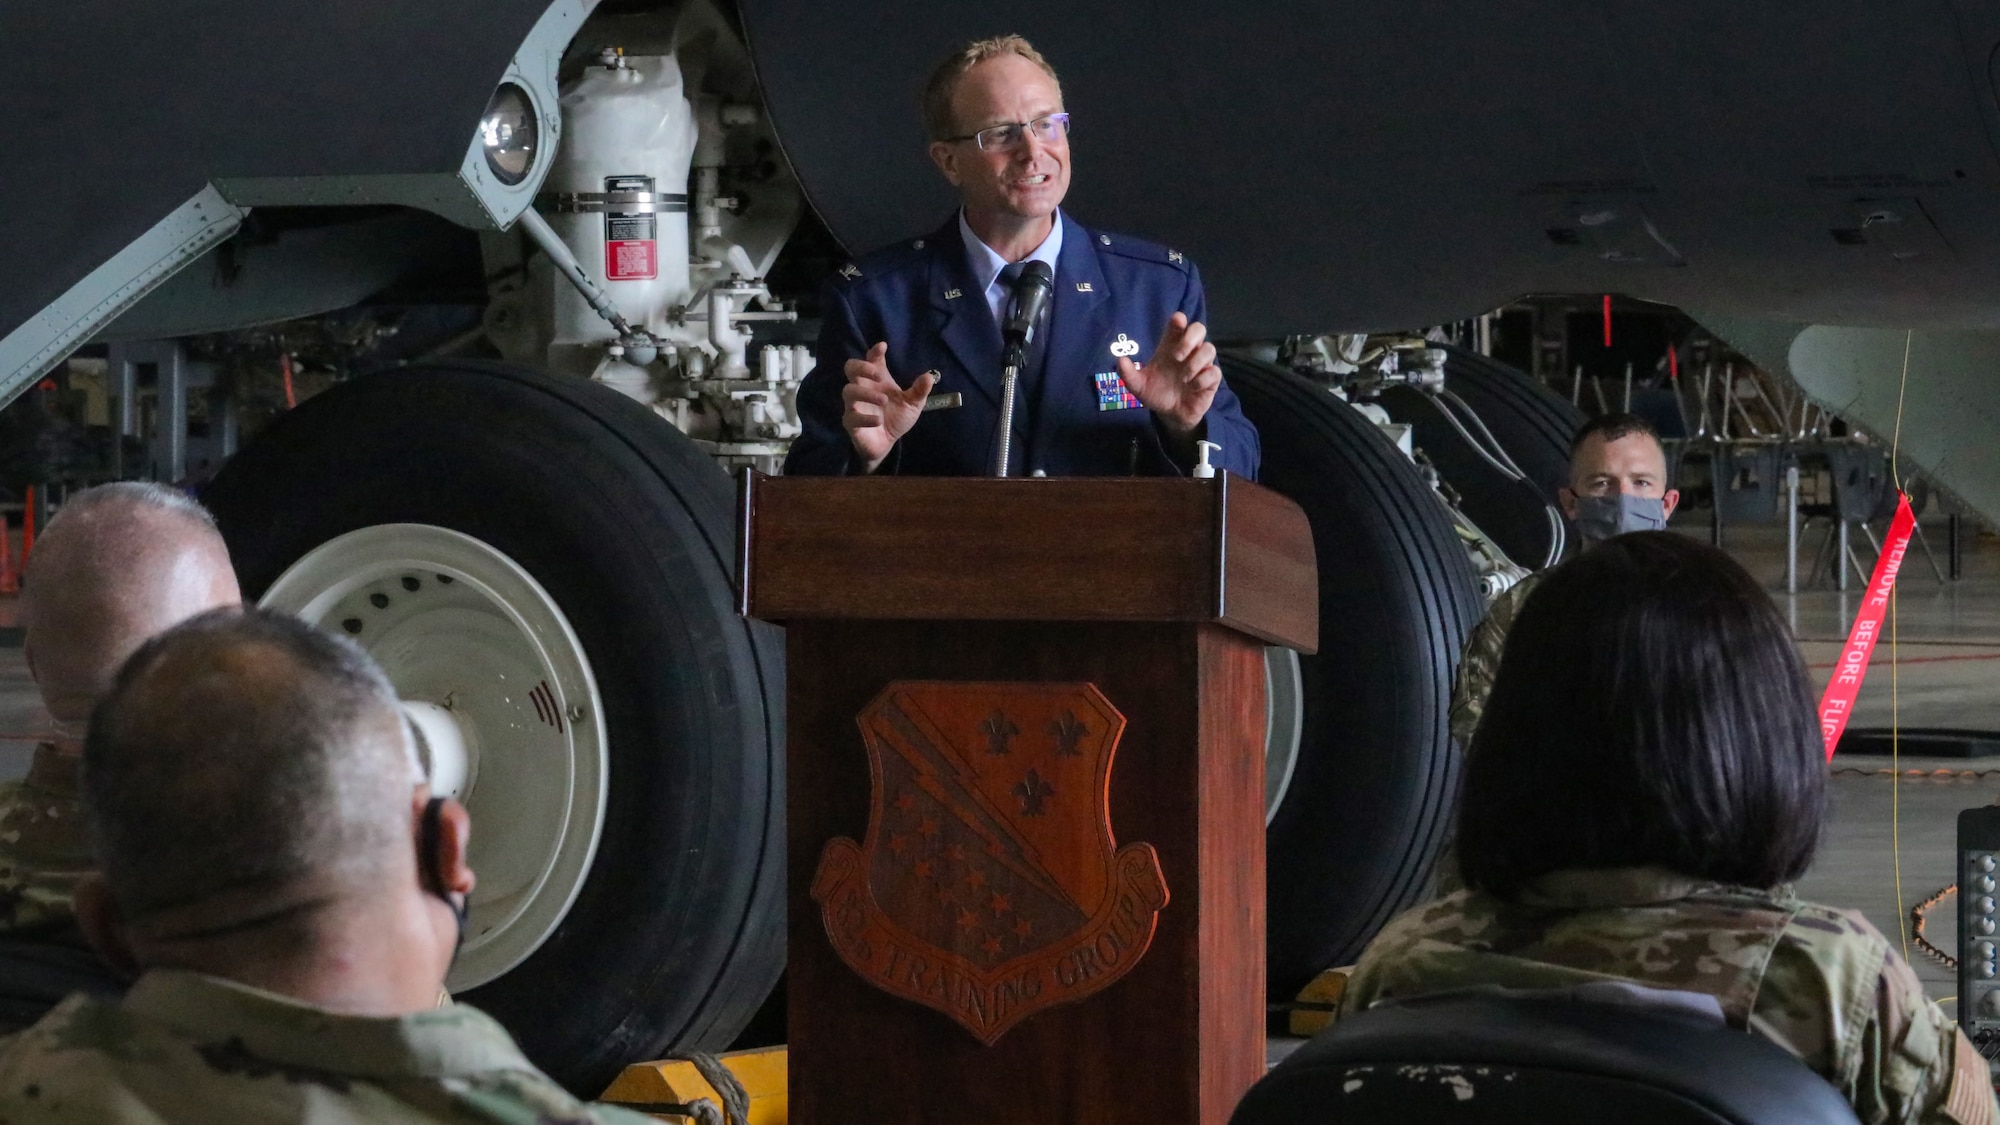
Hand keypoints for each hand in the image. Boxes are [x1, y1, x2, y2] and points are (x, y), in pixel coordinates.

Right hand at [842, 342, 934, 472]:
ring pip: (848, 391)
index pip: (872, 360)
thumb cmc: (896, 418)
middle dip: (861, 367)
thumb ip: (919, 391)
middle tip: (877, 374)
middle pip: (850, 368)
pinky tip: (878, 421)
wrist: (887, 444)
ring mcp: (854, 405)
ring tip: (884, 401)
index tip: (883, 347)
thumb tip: (929, 376)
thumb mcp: (913, 404)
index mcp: (877, 380)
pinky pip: (851, 417)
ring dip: (865, 394)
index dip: (875, 352)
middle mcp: (863, 388)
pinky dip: (864, 418)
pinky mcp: (851, 423)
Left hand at [1117, 312, 1220, 436]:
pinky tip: (1193, 387)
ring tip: (1184, 378)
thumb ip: (1128, 374)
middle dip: (1191, 338)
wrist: (1170, 415)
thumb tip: (1120, 360)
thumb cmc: (1156, 393)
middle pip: (1199, 328)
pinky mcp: (1210, 379)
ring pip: (1209, 349)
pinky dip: (1203, 379)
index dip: (1179, 320)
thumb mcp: (1138, 386)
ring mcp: (1201, 364)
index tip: (1177, 322)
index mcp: (1170, 346)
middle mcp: (1188, 352)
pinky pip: (1214, 372)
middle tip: (1178, 355)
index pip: (1178, 324)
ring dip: (1196, 362)